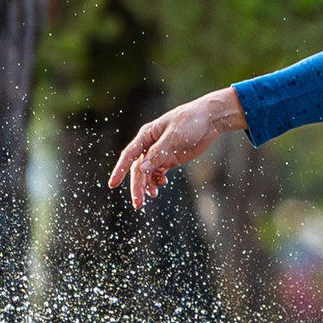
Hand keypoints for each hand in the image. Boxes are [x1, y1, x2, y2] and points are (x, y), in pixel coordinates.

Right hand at [108, 87, 244, 207]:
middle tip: (138, 204)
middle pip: (138, 169)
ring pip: (147, 173)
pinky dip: (157, 181)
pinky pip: (158, 173)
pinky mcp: (170, 159)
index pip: (129, 155)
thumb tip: (142, 170)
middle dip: (137, 186)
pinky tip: (162, 184)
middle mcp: (149, 145)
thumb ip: (158, 154)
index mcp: (146, 135)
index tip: (112, 185)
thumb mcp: (174, 137)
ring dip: (147, 185)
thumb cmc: (190, 121)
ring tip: (151, 196)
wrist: (210, 119)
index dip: (119, 170)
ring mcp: (160, 153)